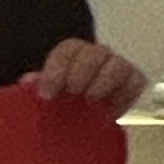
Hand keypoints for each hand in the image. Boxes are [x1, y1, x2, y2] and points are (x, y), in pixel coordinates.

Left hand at [29, 38, 148, 111]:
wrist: (81, 108)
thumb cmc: (61, 96)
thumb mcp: (44, 90)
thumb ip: (35, 85)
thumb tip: (29, 81)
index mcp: (71, 52)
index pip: (66, 51)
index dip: (55, 71)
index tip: (46, 94)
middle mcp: (97, 54)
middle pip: (94, 53)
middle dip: (81, 73)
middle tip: (72, 93)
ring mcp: (118, 66)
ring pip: (117, 65)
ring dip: (103, 82)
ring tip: (91, 100)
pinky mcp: (134, 81)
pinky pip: (135, 82)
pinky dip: (124, 96)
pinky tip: (109, 111)